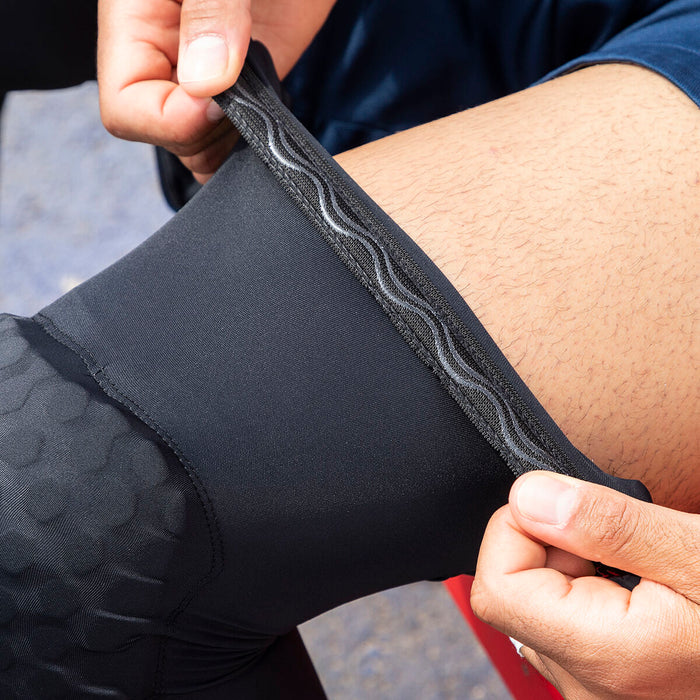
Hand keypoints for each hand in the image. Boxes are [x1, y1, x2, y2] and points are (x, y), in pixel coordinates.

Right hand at [97, 0, 334, 182]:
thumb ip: (210, 10)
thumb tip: (204, 80)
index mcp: (137, 24)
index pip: (126, 109)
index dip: (170, 120)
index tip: (218, 94)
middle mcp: (167, 57)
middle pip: (164, 134)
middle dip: (205, 129)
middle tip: (246, 90)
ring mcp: (208, 76)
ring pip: (198, 146)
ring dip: (229, 143)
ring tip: (260, 105)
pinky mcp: (245, 85)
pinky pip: (233, 137)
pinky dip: (248, 145)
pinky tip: (270, 124)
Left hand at [471, 471, 699, 699]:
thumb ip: (610, 526)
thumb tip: (529, 496)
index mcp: (607, 658)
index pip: (496, 589)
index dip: (515, 531)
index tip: (559, 505)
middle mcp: (589, 686)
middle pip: (512, 593)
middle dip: (547, 544)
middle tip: (613, 535)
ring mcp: (597, 689)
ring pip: (536, 604)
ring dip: (569, 564)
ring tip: (632, 560)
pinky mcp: (609, 680)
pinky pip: (564, 622)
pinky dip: (584, 587)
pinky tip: (633, 581)